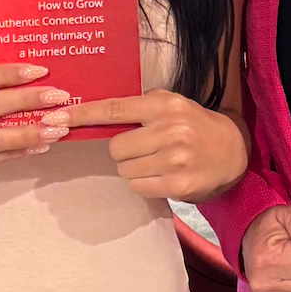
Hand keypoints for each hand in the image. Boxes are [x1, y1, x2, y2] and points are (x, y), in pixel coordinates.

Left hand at [64, 92, 248, 200]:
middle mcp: (170, 129)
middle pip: (115, 146)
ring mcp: (175, 158)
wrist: (232, 150)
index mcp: (164, 105)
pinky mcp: (178, 184)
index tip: (59, 117)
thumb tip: (92, 114)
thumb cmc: (193, 126)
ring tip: (155, 161)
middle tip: (142, 148)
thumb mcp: (170, 106)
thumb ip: (138, 108)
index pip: (114, 108)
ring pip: (125, 169)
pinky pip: (138, 186)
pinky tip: (161, 175)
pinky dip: (143, 183)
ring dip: (132, 168)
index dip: (83, 114)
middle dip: (122, 150)